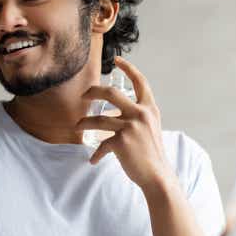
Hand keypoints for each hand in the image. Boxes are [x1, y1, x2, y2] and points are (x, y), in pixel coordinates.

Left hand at [76, 56, 173, 190]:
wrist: (157, 175)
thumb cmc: (152, 154)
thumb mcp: (150, 128)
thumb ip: (138, 117)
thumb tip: (115, 114)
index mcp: (149, 108)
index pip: (140, 82)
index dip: (128, 68)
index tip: (117, 59)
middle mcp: (141, 114)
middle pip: (111, 93)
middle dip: (93, 91)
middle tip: (84, 95)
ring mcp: (131, 127)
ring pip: (98, 119)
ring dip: (84, 123)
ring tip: (78, 127)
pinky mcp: (121, 142)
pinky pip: (102, 144)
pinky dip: (97, 153)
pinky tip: (94, 160)